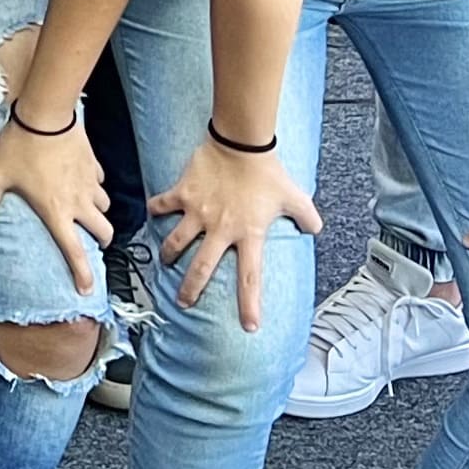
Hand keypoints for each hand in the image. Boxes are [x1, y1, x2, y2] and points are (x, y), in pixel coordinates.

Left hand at [0, 116, 111, 290]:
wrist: (45, 115)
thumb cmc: (20, 147)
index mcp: (56, 211)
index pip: (74, 251)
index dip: (82, 274)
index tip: (87, 289)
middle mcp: (79, 201)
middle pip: (104, 231)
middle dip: (101, 241)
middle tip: (92, 242)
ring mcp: (89, 183)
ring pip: (105, 207)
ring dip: (99, 213)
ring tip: (87, 213)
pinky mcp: (93, 165)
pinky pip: (99, 183)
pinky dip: (94, 187)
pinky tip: (82, 182)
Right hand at [151, 138, 322, 330]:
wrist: (241, 142)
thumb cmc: (268, 171)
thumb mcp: (294, 196)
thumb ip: (307, 216)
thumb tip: (316, 229)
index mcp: (248, 234)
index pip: (250, 278)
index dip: (250, 305)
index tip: (249, 326)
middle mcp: (220, 229)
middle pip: (201, 268)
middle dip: (190, 289)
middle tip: (184, 302)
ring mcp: (198, 212)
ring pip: (176, 242)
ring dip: (170, 255)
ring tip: (166, 262)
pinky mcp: (183, 194)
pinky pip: (163, 205)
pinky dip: (156, 210)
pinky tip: (152, 214)